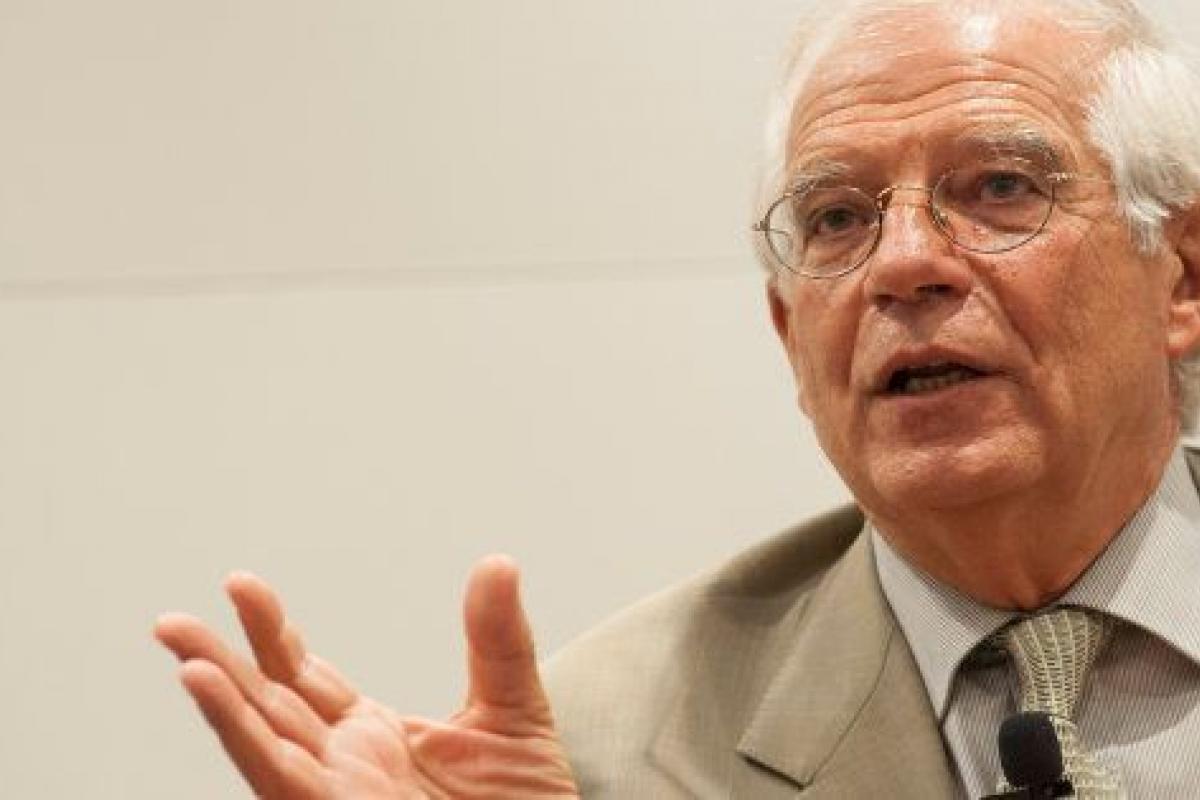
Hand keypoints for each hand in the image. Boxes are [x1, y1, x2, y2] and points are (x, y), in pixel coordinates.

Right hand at [155, 556, 578, 798]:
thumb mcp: (514, 712)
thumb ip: (497, 641)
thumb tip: (498, 564)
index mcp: (370, 737)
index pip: (304, 677)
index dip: (271, 633)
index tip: (240, 585)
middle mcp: (343, 768)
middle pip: (267, 707)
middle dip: (219, 663)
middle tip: (172, 622)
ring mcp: (339, 799)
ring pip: (264, 747)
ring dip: (222, 705)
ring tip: (188, 658)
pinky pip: (286, 780)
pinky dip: (251, 741)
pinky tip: (220, 700)